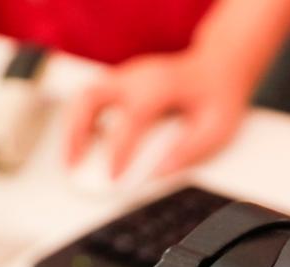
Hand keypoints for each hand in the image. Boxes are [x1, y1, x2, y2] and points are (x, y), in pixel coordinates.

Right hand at [64, 50, 256, 180]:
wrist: (219, 66)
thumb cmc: (217, 96)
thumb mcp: (217, 128)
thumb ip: (190, 151)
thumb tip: (159, 173)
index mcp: (161, 87)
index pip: (131, 119)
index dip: (119, 150)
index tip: (113, 177)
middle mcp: (138, 77)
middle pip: (92, 97)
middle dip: (77, 134)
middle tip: (72, 165)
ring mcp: (126, 76)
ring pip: (86, 95)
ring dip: (72, 128)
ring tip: (71, 159)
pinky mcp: (121, 82)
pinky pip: (93, 98)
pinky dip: (82, 121)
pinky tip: (85, 145)